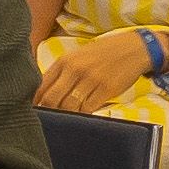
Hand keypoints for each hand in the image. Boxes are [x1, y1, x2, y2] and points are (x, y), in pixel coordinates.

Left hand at [35, 29, 155, 113]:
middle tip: (47, 120)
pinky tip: (81, 116)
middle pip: (52, 99)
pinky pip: (88, 108)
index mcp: (65, 61)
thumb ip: (61, 72)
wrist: (134, 48)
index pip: (41, 85)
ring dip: (65, 115)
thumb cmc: (103, 53)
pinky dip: (82, 115)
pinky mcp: (107, 89)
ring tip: (64, 120)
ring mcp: (91, 79)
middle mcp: (75, 69)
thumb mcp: (78, 56)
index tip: (33, 111)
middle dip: (47, 112)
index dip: (35, 101)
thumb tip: (42, 94)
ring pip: (69, 106)